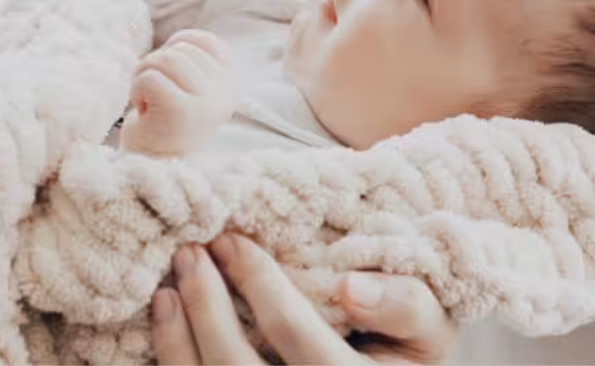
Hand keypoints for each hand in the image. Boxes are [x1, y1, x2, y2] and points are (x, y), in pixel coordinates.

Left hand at [119, 30, 239, 156]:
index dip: (179, 48)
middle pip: (180, 50)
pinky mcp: (180, 112)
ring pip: (164, 59)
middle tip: (155, 96)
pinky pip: (149, 77)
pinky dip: (137, 90)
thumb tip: (179, 41)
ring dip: (144, 76)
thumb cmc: (168, 123)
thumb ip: (194, 62)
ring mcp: (204, 104)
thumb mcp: (191, 89)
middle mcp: (223, 94)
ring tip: (148, 101)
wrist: (156, 168)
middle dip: (156, 67)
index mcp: (229, 85)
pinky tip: (144, 113)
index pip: (206, 42)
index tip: (170, 74)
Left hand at [153, 234, 458, 364]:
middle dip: (206, 307)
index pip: (297, 337)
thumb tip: (350, 287)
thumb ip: (404, 304)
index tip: (233, 239)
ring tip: (169, 285)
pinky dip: (172, 356)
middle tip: (191, 251)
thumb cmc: (402, 348)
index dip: (261, 286)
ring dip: (177, 337)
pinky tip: (167, 318)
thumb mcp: (427, 327)